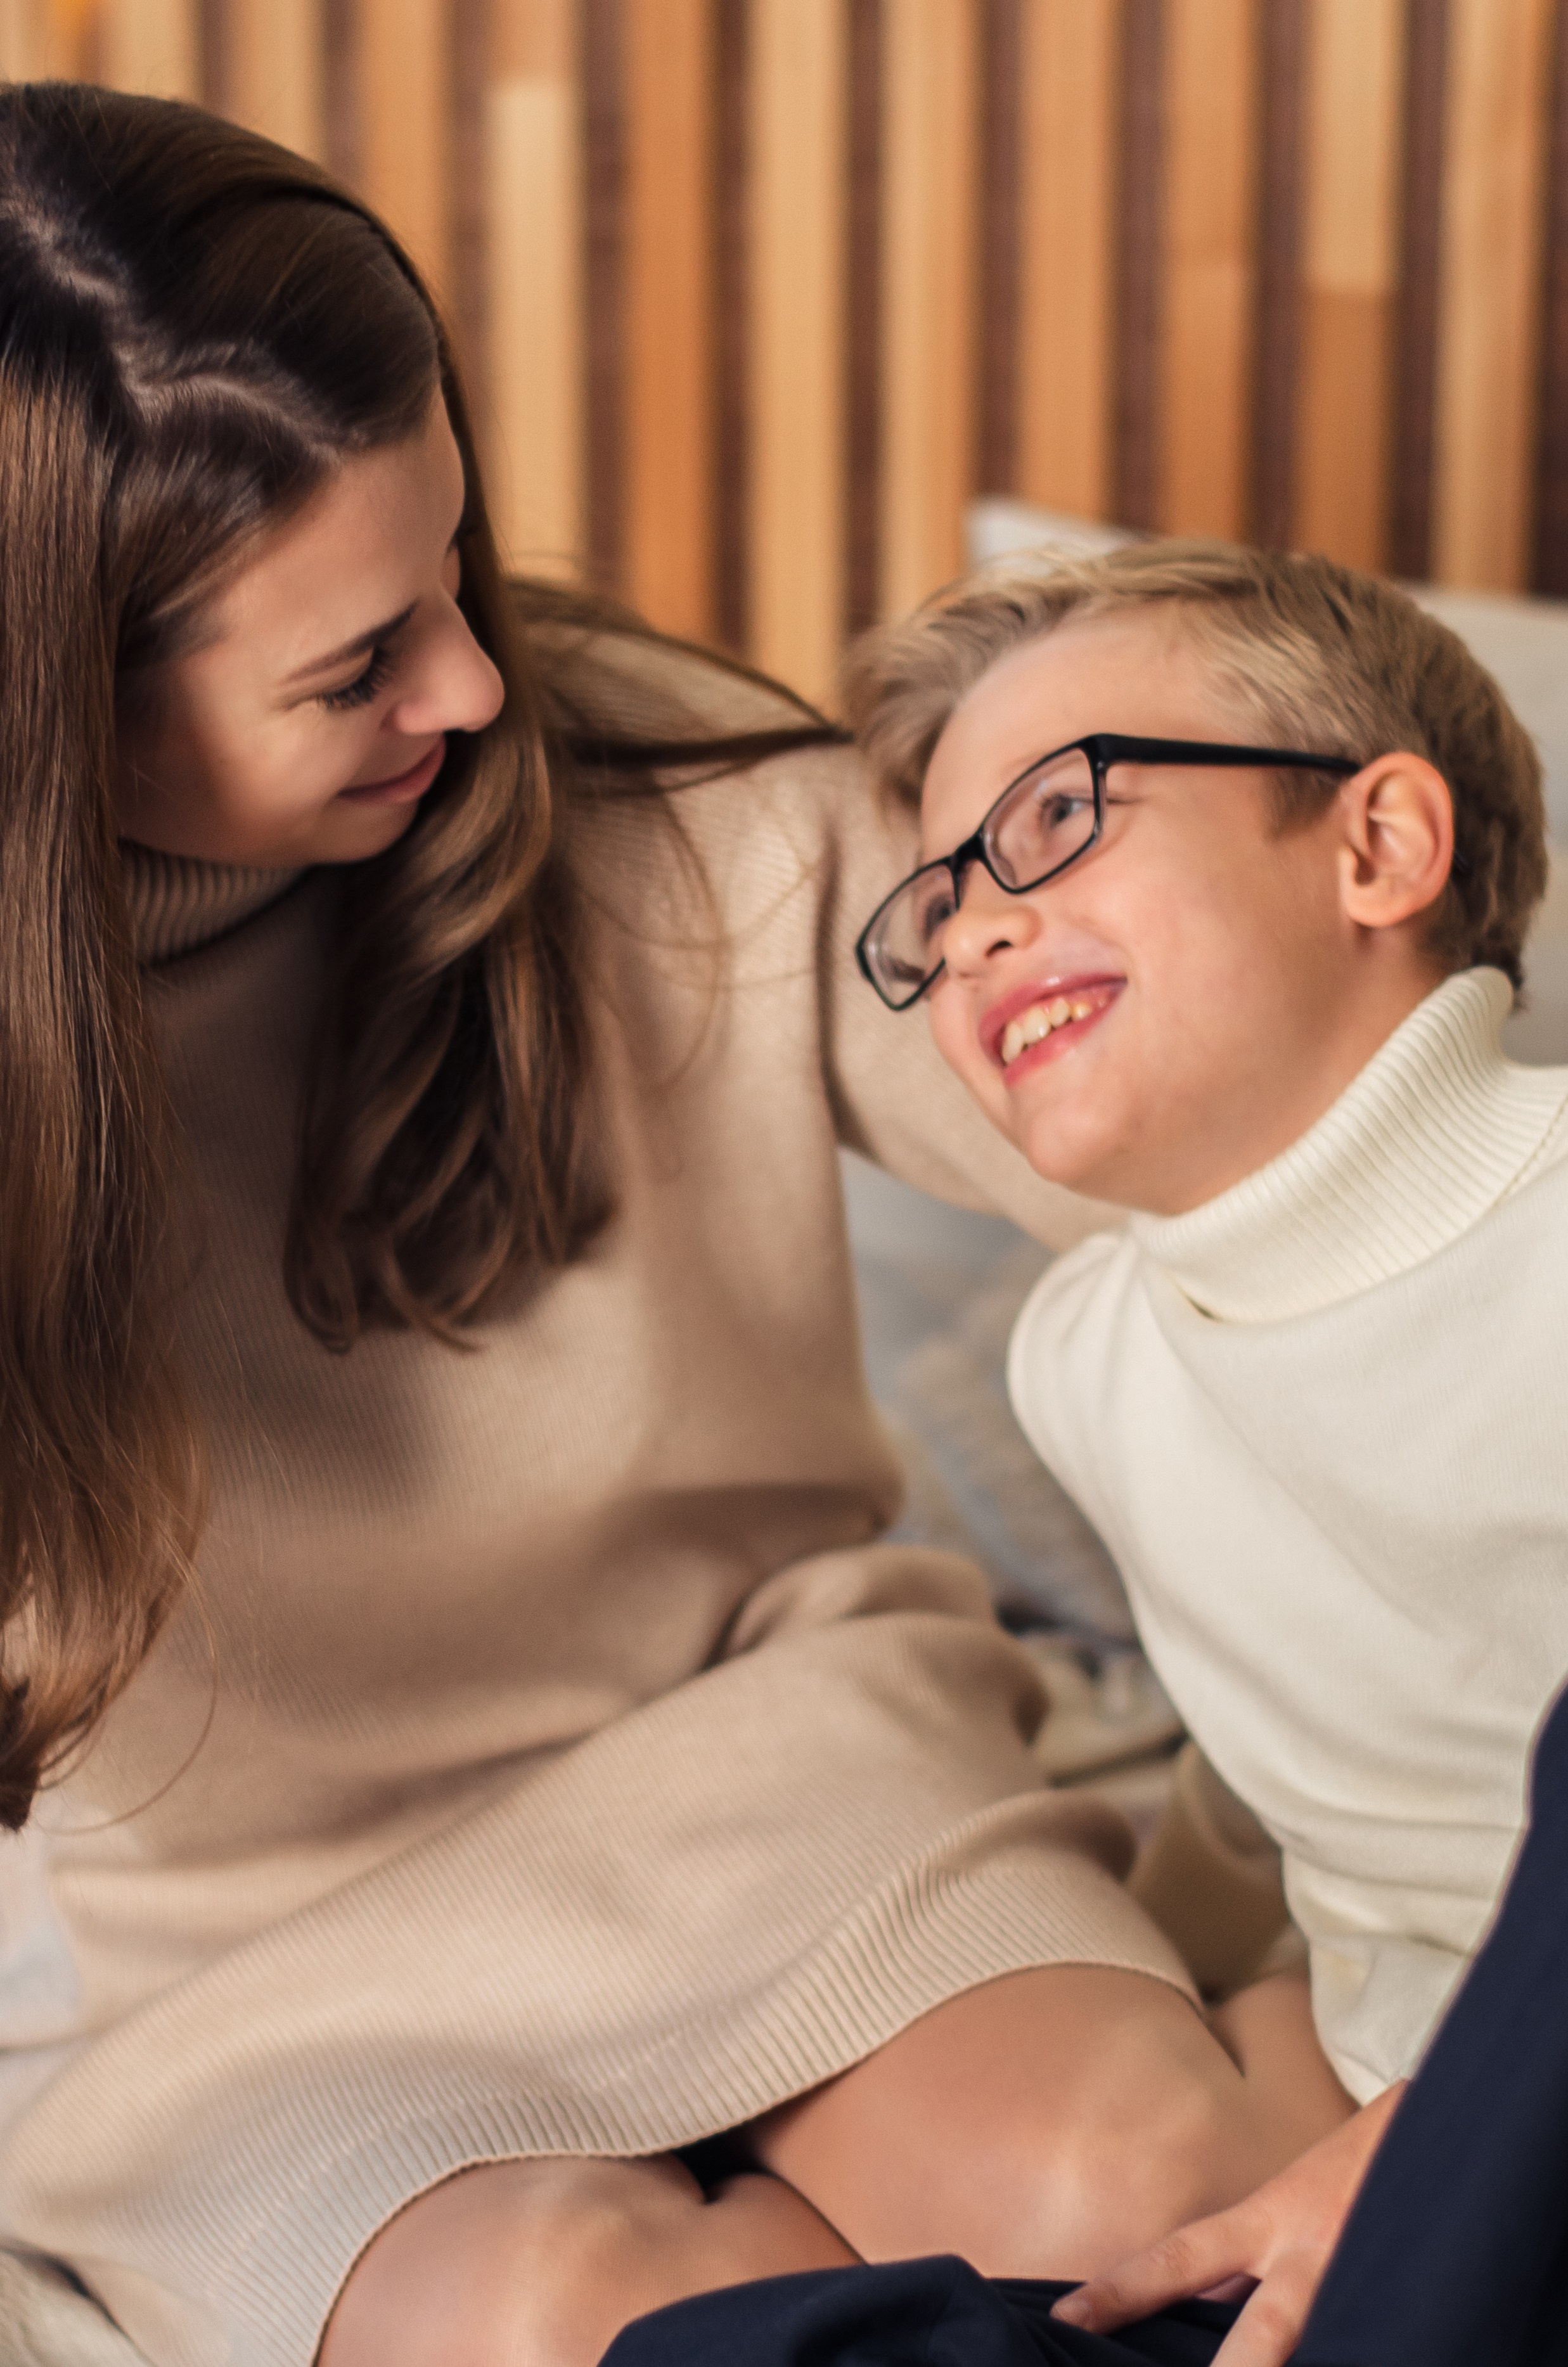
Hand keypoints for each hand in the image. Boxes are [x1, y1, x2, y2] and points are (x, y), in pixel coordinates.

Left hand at [1049, 2081, 1405, 2366]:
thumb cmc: (1359, 2168)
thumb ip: (1251, 2257)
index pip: (1179, 2259)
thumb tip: (1205, 2308)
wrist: (1443, 2120)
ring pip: (1317, 2344)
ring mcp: (1359, 2277)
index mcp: (1268, 2219)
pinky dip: (1358, 2347)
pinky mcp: (1407, 2297)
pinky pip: (1370, 2337)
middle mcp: (1308, 2252)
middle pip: (1261, 2335)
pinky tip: (1355, 2351)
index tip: (1064, 2321)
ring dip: (1286, 2363)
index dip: (1122, 2290)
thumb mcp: (1292, 2202)